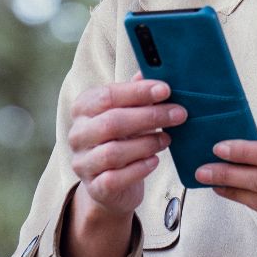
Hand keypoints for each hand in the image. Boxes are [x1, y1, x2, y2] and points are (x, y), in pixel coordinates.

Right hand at [68, 74, 186, 215]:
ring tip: (167, 139)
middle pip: (111, 123)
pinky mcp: (94, 187)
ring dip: (147, 143)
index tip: (166, 90)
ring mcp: (83, 163)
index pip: (107, 96)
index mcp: (84, 109)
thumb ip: (138, 93)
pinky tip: (155, 161)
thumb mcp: (131, 112)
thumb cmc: (124, 138)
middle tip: (179, 114)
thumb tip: (151, 70)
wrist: (113, 183)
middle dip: (150, 117)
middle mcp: (78, 135)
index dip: (138, 92)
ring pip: (112, 152)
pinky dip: (138, 169)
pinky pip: (114, 178)